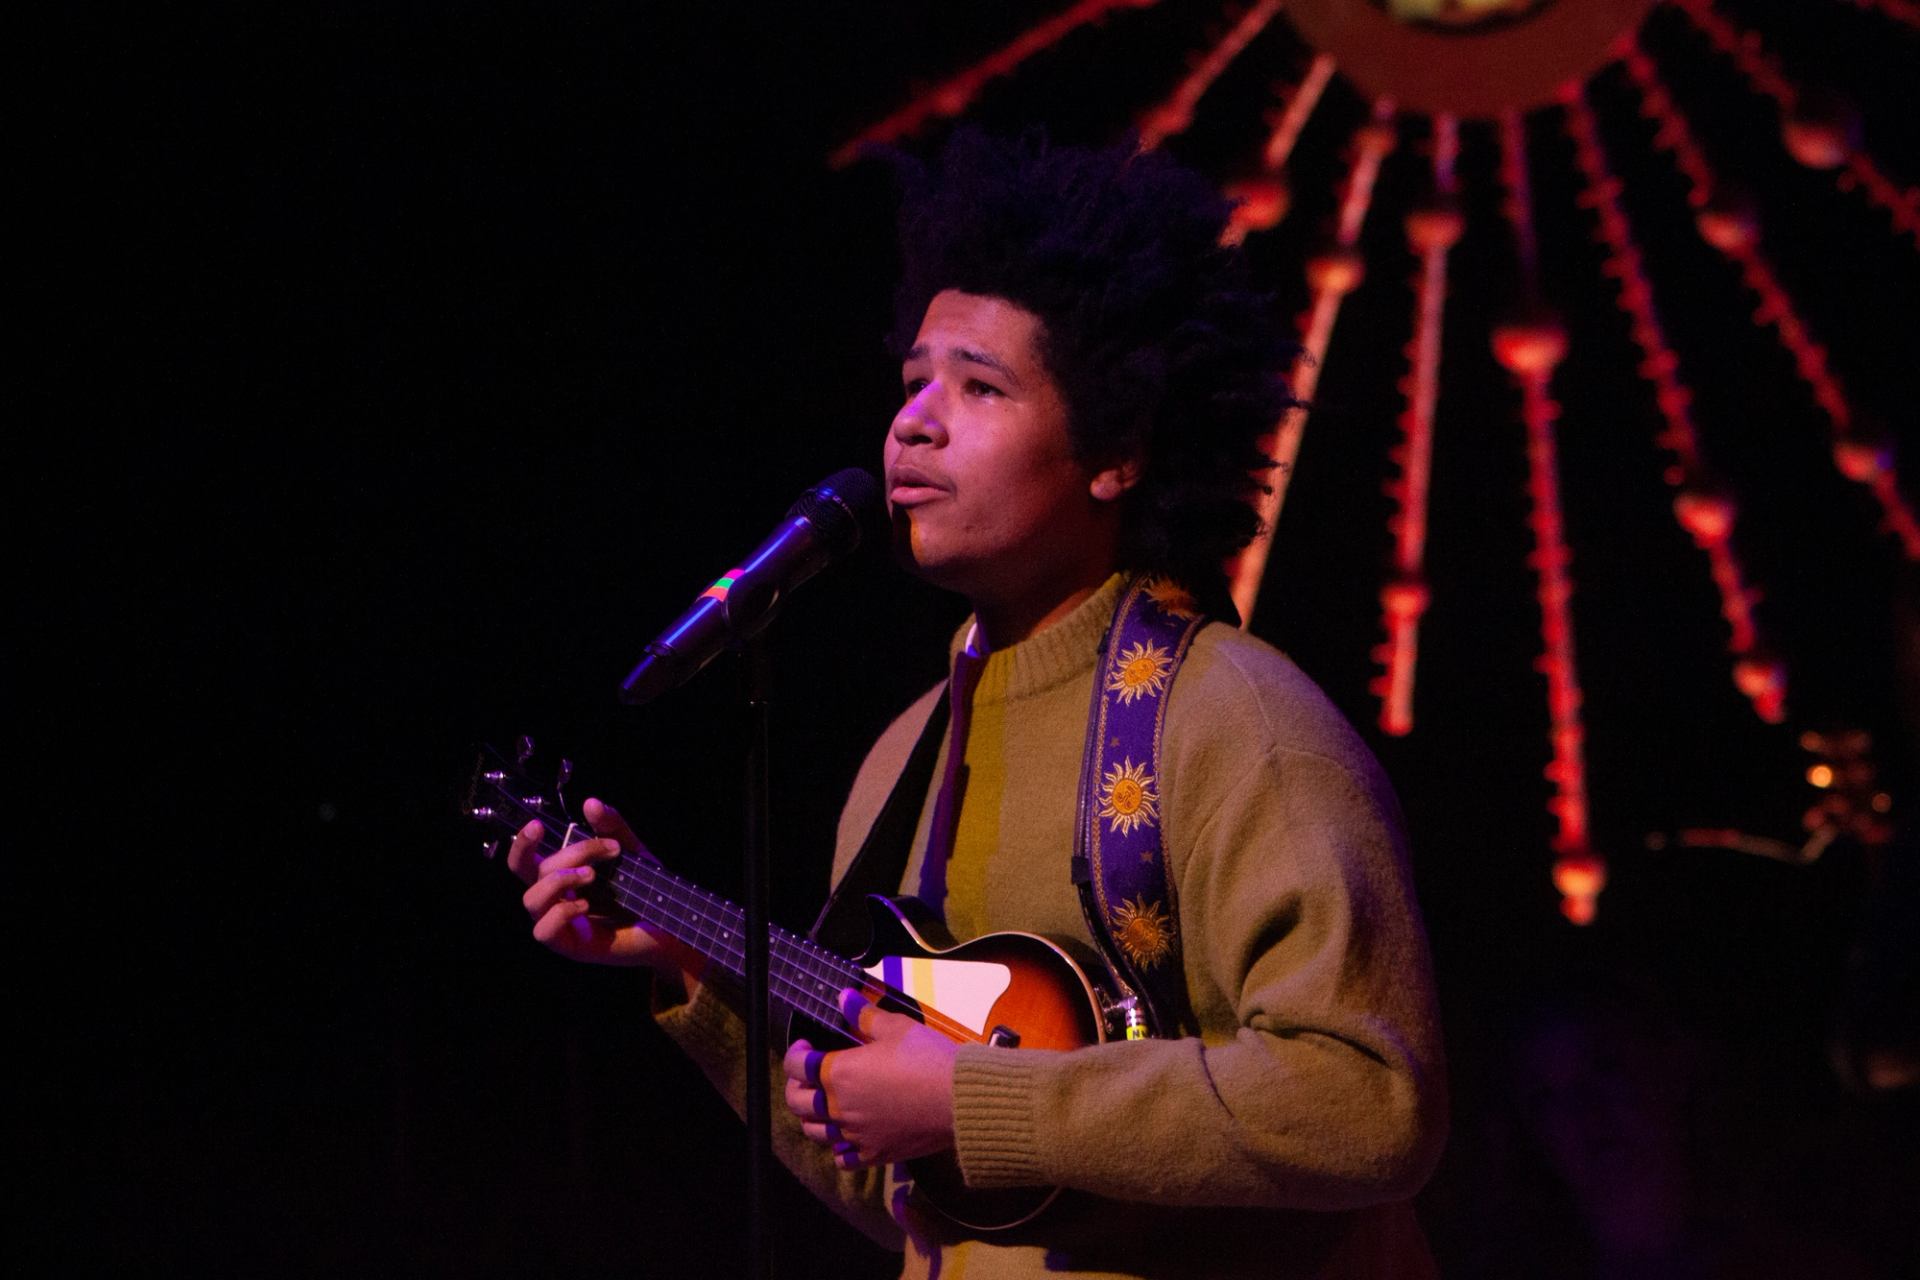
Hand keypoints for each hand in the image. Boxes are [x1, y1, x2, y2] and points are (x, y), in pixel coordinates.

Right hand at [506, 797, 682, 970]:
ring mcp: (560, 924)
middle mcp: (554, 900)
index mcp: (562, 877)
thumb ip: (611, 826)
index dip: (522, 843)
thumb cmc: (645, 890)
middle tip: (606, 851)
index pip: (525, 861)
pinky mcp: (570, 946)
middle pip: (534, 872)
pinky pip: (544, 931)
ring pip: (531, 900)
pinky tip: (586, 906)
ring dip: (559, 881)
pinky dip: (561, 913)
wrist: (669, 926)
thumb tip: (590, 802)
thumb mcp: (631, 851)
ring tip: (593, 876)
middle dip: (568, 854)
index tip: (538, 825)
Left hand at [783, 989, 957, 1169]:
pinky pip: (843, 1159)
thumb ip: (865, 1014)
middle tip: (806, 1075)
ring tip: (822, 1104)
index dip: (795, 1052)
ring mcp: (856, 1134)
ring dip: (811, 1117)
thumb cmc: (927, 1059)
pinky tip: (846, 1137)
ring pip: (815, 1132)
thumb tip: (844, 997)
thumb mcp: (896, 1027)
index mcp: (839, 1073)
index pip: (796, 1066)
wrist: (959, 1099)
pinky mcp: (875, 1154)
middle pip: (796, 1102)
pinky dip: (838, 1149)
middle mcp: (840, 1107)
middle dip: (795, 1085)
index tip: (805, 1045)